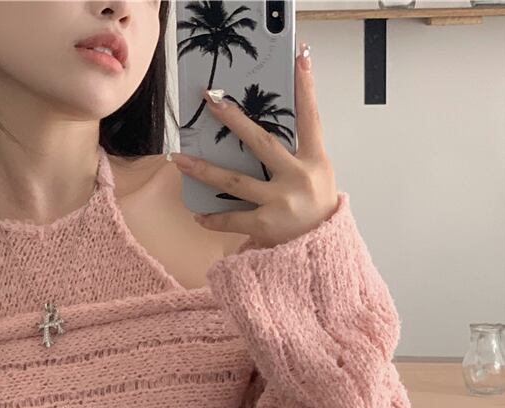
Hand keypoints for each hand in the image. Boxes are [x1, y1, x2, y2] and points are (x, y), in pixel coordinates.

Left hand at [170, 43, 339, 249]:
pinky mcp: (266, 225)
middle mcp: (298, 177)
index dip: (306, 87)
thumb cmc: (316, 213)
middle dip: (235, 120)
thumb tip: (259, 139)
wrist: (324, 253)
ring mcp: (281, 202)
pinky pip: (232, 218)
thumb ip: (296, 158)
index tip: (301, 56)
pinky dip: (214, 218)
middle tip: (212, 101)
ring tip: (180, 159)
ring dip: (205, 169)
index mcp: (315, 161)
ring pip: (236, 181)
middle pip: (262, 143)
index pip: (311, 118)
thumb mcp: (317, 178)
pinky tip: (199, 215)